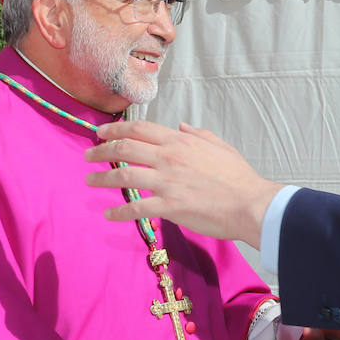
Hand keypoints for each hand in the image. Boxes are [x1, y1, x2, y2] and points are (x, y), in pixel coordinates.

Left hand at [86, 121, 282, 246]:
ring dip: (103, 178)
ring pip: (125, 176)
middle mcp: (169, 158)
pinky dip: (119, 211)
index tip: (101, 133)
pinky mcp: (170, 206)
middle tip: (89, 156)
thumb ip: (197, 134)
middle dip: (102, 151)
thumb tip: (181, 126)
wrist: (251, 203)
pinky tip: (109, 214)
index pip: (139, 129)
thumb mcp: (219, 146)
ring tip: (90, 181)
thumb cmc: (238, 176)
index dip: (115, 130)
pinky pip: (137, 207)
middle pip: (125, 149)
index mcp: (180, 142)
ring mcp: (168, 182)